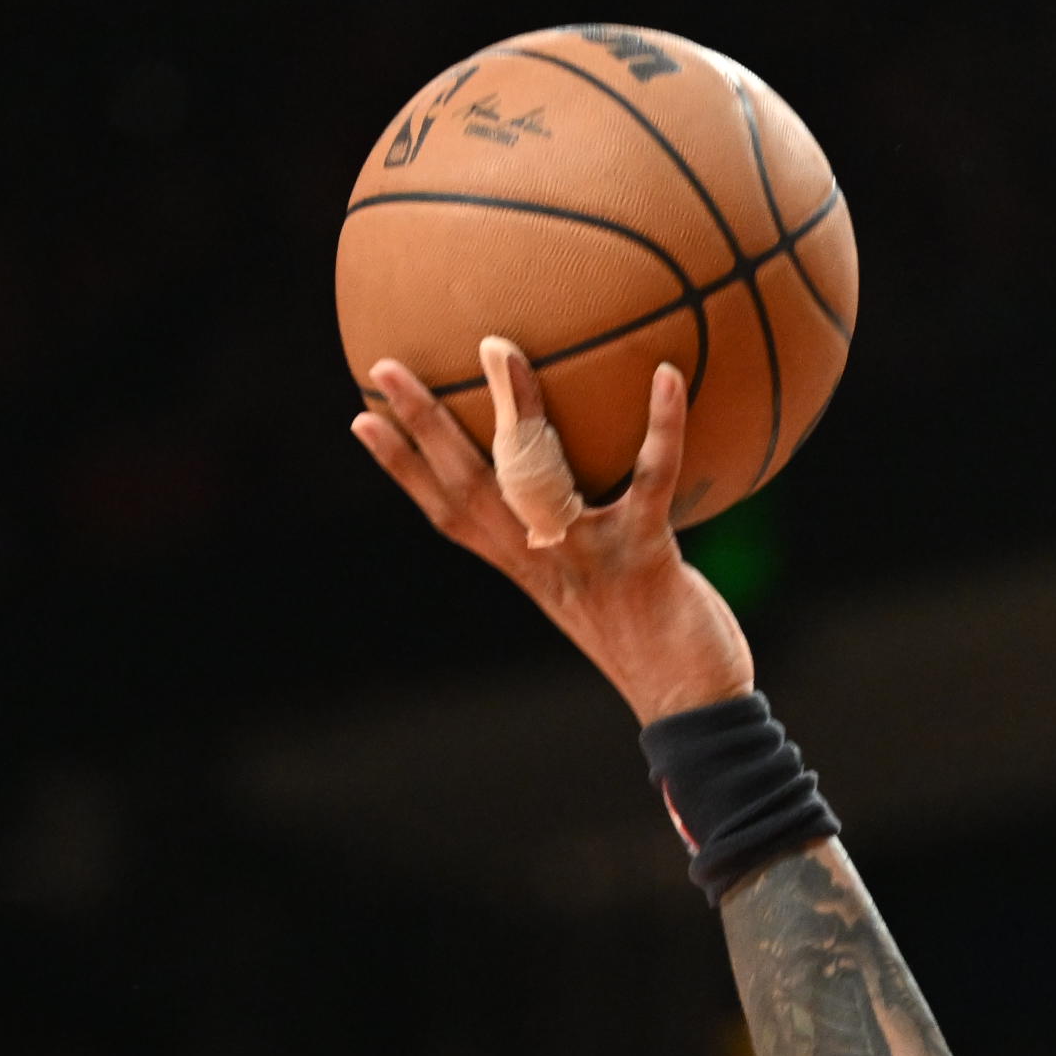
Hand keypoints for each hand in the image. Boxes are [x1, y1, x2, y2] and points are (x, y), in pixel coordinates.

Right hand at [350, 343, 757, 724]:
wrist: (694, 706)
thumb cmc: (656, 645)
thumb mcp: (603, 589)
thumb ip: (586, 541)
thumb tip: (587, 493)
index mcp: (528, 567)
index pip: (450, 514)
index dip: (403, 471)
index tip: (362, 421)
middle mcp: (546, 559)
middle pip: (469, 486)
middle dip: (422, 426)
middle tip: (382, 367)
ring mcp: (591, 557)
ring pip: (538, 476)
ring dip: (517, 409)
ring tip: (497, 348)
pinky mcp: (647, 555)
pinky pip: (654, 479)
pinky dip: (662, 425)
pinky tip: (666, 374)